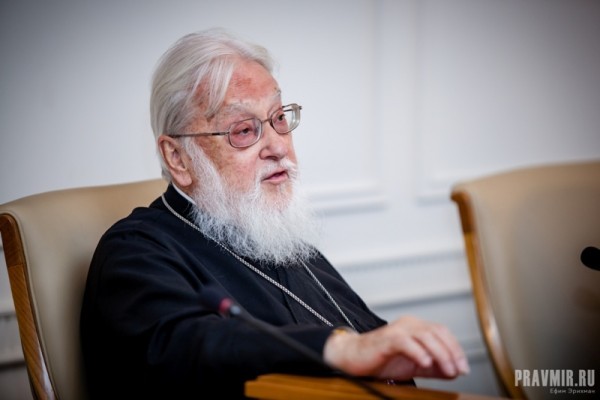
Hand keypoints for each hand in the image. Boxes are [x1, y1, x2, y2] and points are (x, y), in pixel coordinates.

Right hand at [323, 316, 469, 380]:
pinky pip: (405, 342)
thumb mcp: (414, 364)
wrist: (353, 358)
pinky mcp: (387, 339)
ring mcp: (397, 329)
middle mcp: (408, 324)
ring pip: (425, 336)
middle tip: (459, 370)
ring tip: (447, 369)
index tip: (464, 368)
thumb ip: (434, 367)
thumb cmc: (382, 359)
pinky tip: (425, 363)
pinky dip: (418, 352)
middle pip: (437, 332)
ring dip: (440, 354)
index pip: (443, 332)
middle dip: (452, 352)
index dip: (456, 348)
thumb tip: (454, 371)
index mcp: (416, 327)